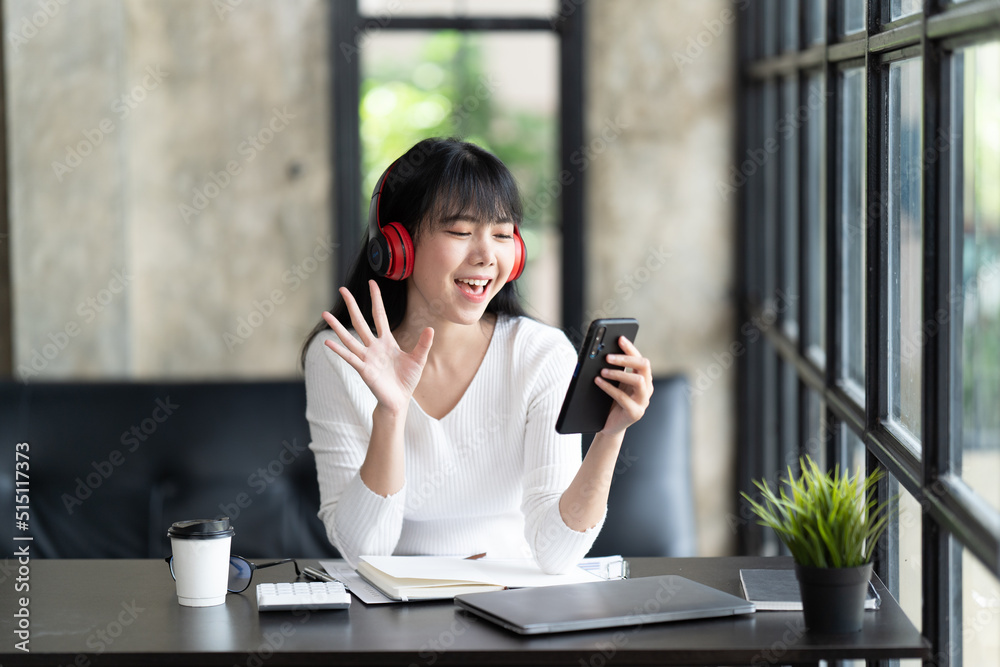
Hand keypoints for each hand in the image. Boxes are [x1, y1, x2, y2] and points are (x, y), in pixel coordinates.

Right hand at [322, 280, 433, 415]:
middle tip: (342, 289)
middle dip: (352, 305)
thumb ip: (423, 344)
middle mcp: (373, 346)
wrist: (399, 400)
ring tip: (324, 313)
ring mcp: (367, 357)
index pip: (379, 315)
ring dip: (337, 326)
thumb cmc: (406, 380)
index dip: (376, 299)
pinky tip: (327, 342)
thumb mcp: (418, 359)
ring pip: (349, 338)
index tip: (372, 283)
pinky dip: (339, 350)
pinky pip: (350, 358)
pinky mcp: (364, 370)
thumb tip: (431, 328)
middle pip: (360, 321)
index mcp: (386, 341)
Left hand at [595, 336, 652, 435]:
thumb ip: (614, 368)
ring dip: (619, 373)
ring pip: (638, 381)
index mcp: (643, 377)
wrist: (608, 425)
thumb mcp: (613, 382)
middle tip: (607, 356)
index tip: (619, 338)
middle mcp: (647, 388)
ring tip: (602, 370)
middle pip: (643, 366)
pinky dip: (609, 387)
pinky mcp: (635, 413)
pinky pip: (623, 398)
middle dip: (626, 359)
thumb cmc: (610, 400)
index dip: (630, 348)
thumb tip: (603, 351)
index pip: (640, 358)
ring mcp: (643, 401)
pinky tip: (598, 381)